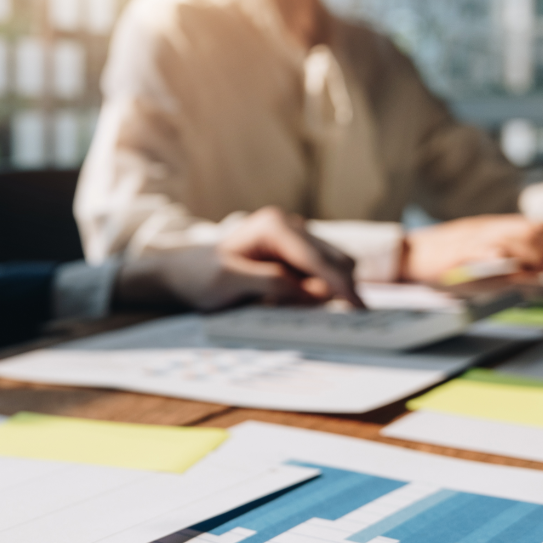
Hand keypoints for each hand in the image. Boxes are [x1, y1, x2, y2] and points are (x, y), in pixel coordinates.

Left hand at [115, 206, 360, 310]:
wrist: (183, 273)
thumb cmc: (200, 277)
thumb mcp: (230, 283)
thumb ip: (271, 284)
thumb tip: (312, 291)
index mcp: (274, 226)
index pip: (318, 259)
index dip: (341, 285)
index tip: (359, 309)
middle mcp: (290, 225)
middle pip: (336, 259)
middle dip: (338, 289)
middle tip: (325, 317)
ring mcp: (295, 238)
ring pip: (334, 266)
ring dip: (327, 291)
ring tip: (292, 308)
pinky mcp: (296, 253)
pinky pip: (322, 273)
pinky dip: (318, 290)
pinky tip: (291, 302)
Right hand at [402, 215, 542, 284]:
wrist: (407, 255)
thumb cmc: (443, 261)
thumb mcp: (479, 256)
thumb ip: (506, 261)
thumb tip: (539, 277)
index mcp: (494, 226)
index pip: (538, 228)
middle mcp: (487, 228)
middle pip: (531, 230)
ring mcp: (473, 239)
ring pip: (513, 238)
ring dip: (537, 256)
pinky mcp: (457, 253)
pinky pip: (483, 251)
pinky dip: (501, 258)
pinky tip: (515, 268)